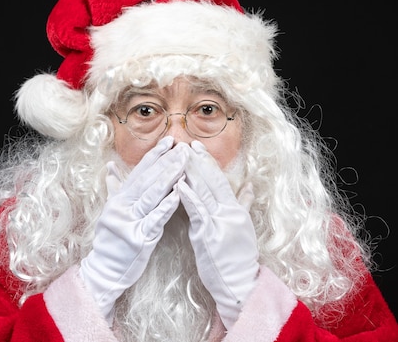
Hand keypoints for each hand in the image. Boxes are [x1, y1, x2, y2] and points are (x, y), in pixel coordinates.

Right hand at [79, 136, 188, 323]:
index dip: (154, 155)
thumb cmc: (110, 241)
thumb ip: (114, 189)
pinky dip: (167, 205)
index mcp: (118, 198)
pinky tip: (179, 193)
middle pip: (147, 179)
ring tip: (184, 163)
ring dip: (169, 177)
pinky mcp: (139, 238)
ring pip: (151, 195)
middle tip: (182, 148)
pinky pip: (155, 219)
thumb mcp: (110, 212)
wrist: (104, 270)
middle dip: (166, 161)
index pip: (138, 171)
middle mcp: (122, 206)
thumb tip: (110, 168)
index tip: (168, 141)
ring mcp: (130, 221)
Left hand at [177, 140, 258, 329]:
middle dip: (197, 161)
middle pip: (211, 181)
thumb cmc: (237, 257)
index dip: (207, 161)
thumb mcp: (243, 227)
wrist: (238, 282)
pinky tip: (179, 184)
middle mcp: (228, 212)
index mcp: (235, 209)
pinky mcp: (207, 234)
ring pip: (203, 191)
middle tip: (183, 144)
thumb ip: (244, 204)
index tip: (195, 146)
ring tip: (178, 156)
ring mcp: (218, 222)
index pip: (220, 178)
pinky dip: (188, 196)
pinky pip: (197, 211)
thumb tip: (248, 185)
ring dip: (190, 172)